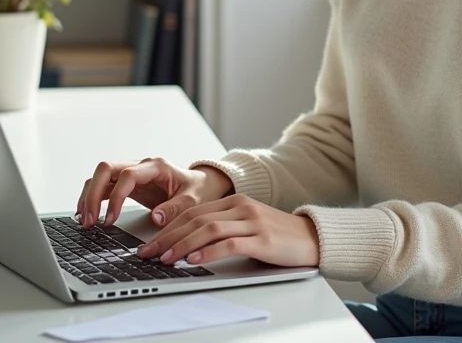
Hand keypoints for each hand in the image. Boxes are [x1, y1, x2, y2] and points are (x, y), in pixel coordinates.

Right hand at [77, 158, 233, 228]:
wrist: (200, 185)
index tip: (111, 220)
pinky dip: (92, 199)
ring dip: (89, 197)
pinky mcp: (126, 184)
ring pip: (100, 177)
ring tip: (85, 222)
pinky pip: (103, 187)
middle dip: (93, 194)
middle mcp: (140, 166)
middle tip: (89, 221)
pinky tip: (87, 215)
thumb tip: (156, 218)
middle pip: (106, 169)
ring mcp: (131, 173)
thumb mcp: (193, 200)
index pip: (127, 176)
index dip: (116, 197)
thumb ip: (176, 208)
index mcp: (156, 167)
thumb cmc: (197, 190)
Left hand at [136, 194, 319, 267]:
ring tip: (165, 259)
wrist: (312, 238)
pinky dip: (208, 252)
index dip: (168, 228)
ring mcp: (252, 222)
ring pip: (208, 229)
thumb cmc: (278, 236)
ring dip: (182, 245)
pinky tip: (194, 260)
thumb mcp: (247, 225)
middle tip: (148, 253)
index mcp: (234, 202)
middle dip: (168, 237)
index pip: (192, 212)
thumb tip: (187, 246)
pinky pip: (229, 244)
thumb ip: (223, 229)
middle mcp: (241, 207)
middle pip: (195, 219)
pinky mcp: (262, 239)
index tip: (150, 244)